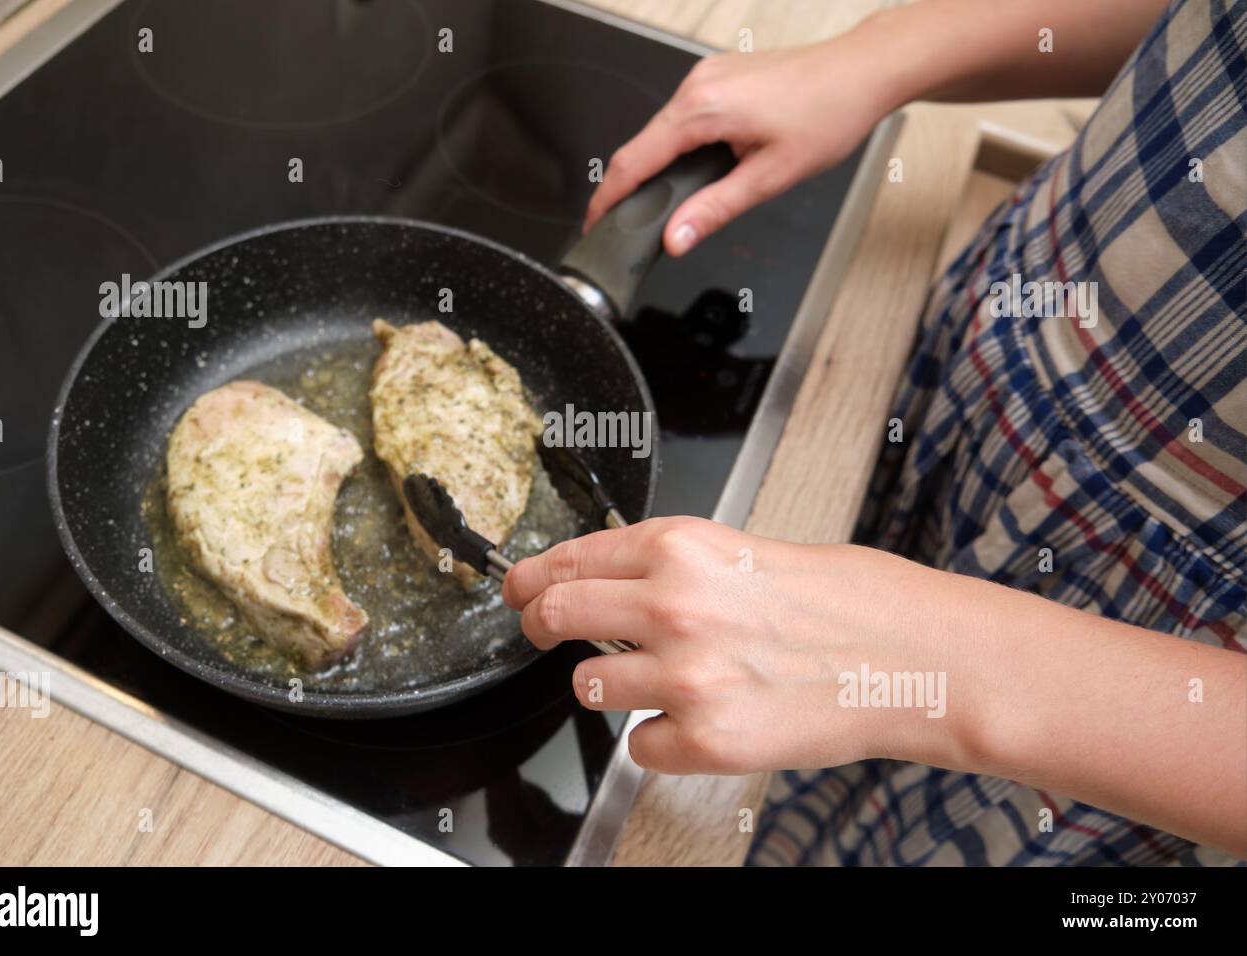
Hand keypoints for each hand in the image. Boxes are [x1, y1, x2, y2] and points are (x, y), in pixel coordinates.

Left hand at [502, 516, 957, 774]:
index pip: (569, 559)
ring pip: (588, 687)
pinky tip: (705, 718)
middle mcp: (672, 606)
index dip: (532, 577)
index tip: (518, 589)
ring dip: (611, 685)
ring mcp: (685, 677)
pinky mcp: (706, 740)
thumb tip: (611, 581)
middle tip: (544, 633)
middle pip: (554, 616)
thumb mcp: (748, 551)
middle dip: (540, 627)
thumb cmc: (851, 599)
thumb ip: (673, 566)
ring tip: (666, 679)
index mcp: (681, 547)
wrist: (918, 657)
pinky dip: (661, 737)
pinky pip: (640, 745)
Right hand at [583, 30, 895, 256]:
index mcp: (701, 109)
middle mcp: (696, 85)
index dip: (608, 198)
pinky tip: (699, 169)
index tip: (594, 223)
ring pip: (663, 131)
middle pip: (642, 145)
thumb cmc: (828, 114)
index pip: (633, 160)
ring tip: (667, 205)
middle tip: (626, 226)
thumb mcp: (770, 177)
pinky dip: (680, 146)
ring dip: (660, 167)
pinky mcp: (719, 77)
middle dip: (631, 188)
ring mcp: (707, 77)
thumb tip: (676, 238)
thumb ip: (715, 210)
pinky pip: (684, 117)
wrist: (861, 71)